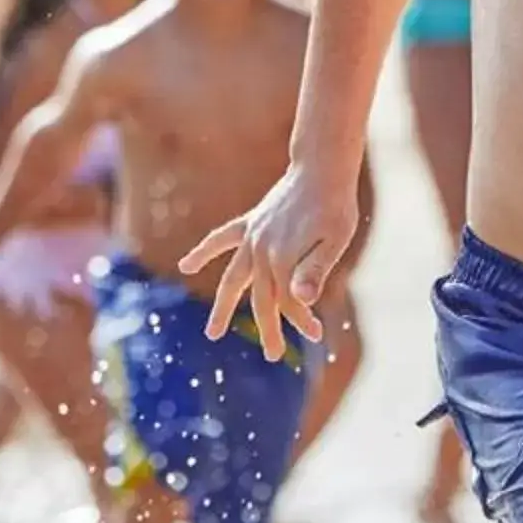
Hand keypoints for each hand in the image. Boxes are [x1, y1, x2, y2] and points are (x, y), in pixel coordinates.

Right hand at [179, 163, 357, 359]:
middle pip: (261, 298)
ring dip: (224, 306)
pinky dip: (204, 252)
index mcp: (283, 259)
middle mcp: (261, 250)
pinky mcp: (250, 223)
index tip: (318, 334)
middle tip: (273, 355)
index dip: (301, 320)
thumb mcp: (336, 239)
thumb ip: (317, 269)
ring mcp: (252, 236)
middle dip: (268, 327)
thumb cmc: (335, 205)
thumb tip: (302, 299)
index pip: (289, 301)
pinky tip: (186, 266)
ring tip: (212, 333)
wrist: (322, 167)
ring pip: (233, 278)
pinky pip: (221, 239)